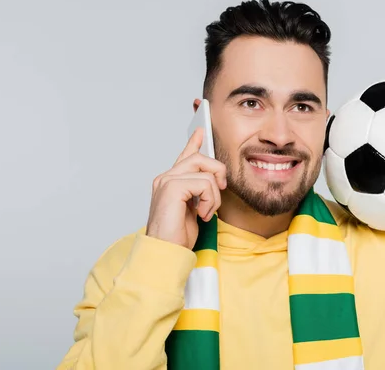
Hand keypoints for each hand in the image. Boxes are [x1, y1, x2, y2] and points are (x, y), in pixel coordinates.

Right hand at [145, 128, 226, 248]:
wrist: (166, 252)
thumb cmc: (176, 237)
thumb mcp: (194, 211)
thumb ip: (199, 194)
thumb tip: (212, 184)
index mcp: (170, 182)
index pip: (185, 157)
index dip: (194, 143)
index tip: (201, 132)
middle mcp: (166, 178)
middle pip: (200, 158)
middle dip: (217, 173)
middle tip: (218, 192)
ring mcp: (167, 181)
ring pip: (206, 172)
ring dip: (214, 196)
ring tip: (206, 212)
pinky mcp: (172, 188)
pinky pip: (204, 183)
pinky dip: (209, 201)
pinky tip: (201, 215)